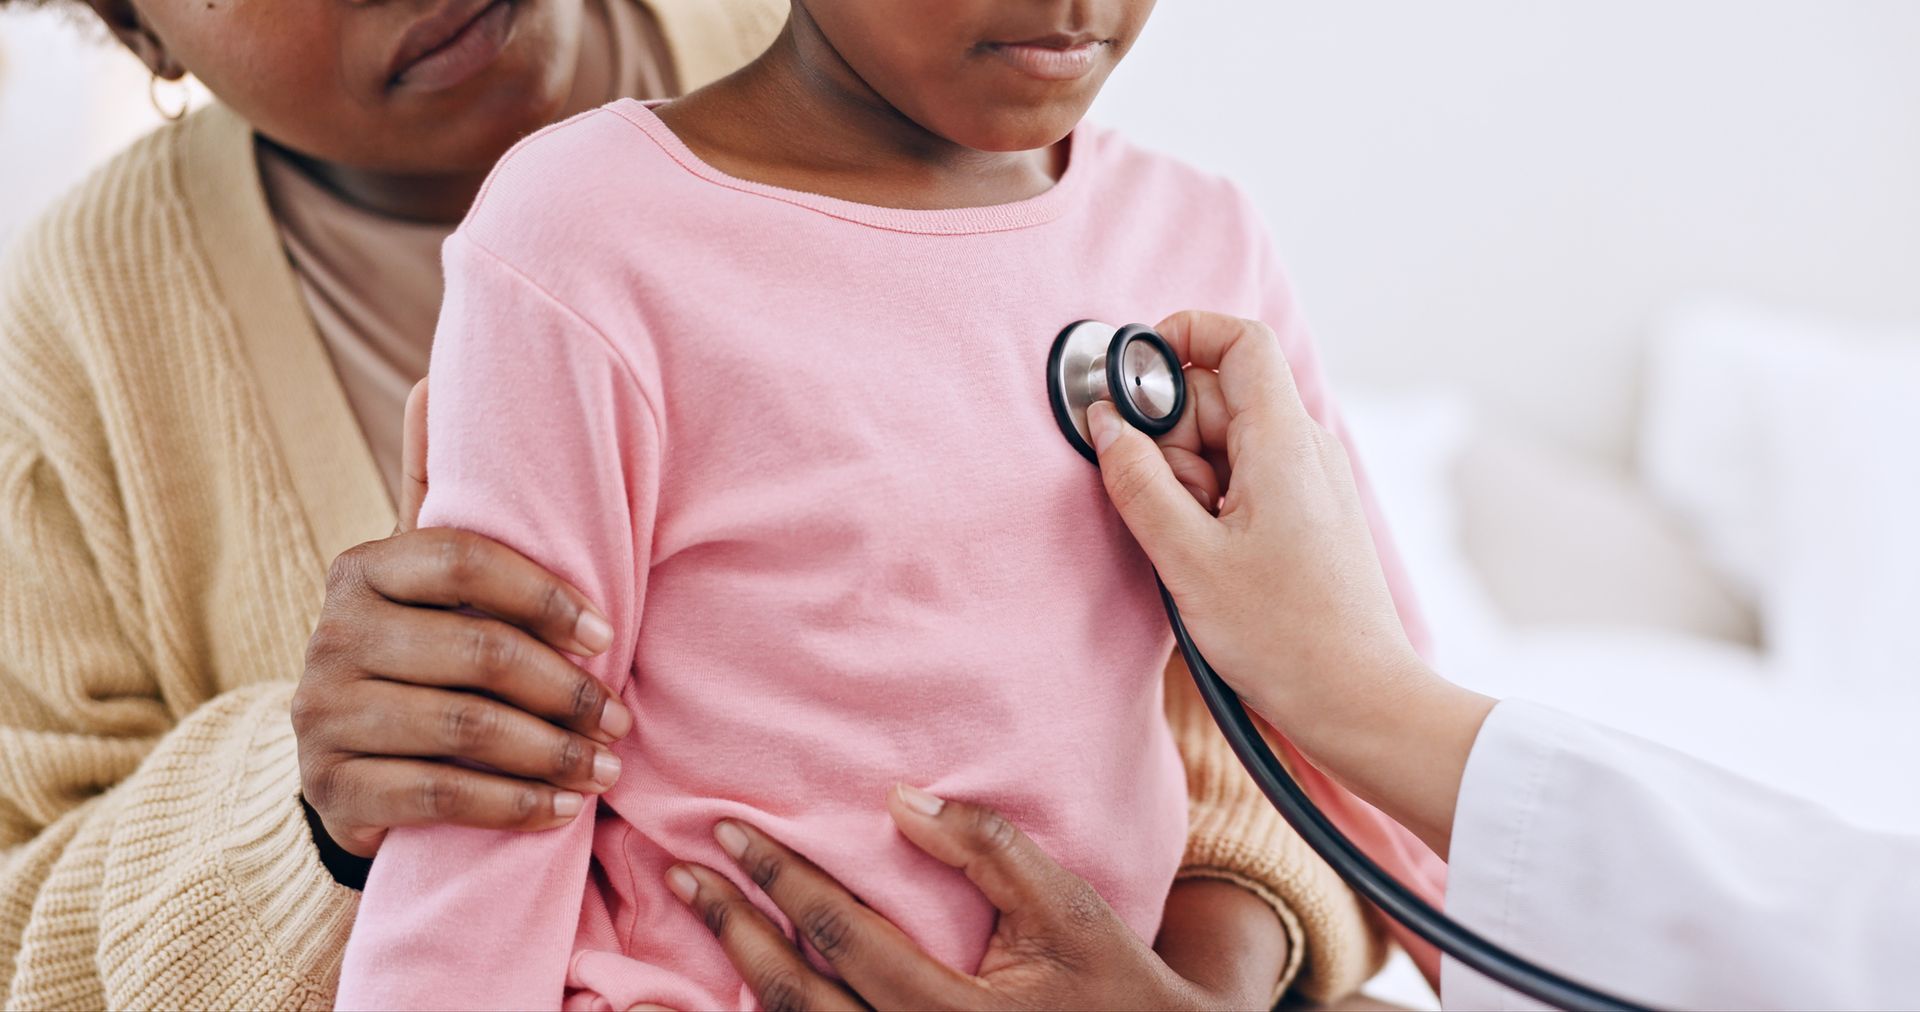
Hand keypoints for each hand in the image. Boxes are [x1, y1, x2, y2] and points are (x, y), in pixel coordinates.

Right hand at [294, 379, 629, 862]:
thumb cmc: (422, 652)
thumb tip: (432, 378)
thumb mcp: (427, 579)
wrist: (350, 765)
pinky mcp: (331, 786)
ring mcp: (322, 713)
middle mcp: (330, 634)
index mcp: (362, 568)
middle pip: (475, 653)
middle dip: (566, 690)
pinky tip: (561, 808)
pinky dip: (514, 804)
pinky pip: (440, 796)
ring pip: (463, 729)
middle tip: (622, 716)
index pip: (461, 559)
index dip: (544, 595)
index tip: (608, 632)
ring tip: (607, 766)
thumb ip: (436, 494)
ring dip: (552, 754)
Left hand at [661, 786, 1247, 1010]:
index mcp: (950, 1011)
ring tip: (693, 926)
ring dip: (734, 982)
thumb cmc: (1111, 983)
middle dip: (732, 928)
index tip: (728, 832)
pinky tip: (719, 996)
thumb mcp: (1065, 908)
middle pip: (793, 995)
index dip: (779, 877)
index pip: (838, 932)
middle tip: (684, 873)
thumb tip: (899, 800)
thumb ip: (987, 848)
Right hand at [1087, 311, 1491, 854]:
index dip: (1181, 338)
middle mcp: (1305, 449)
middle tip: (1165, 510)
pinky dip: (1209, 510)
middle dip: (1171, 440)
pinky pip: (1242, 484)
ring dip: (1187, 485)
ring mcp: (1308, 484)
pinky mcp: (1305, 518)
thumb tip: (1105, 423)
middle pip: (1218, 398)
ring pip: (1224, 446)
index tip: (1131, 380)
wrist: (1359, 702)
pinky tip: (1209, 564)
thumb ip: (1138, 481)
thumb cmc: (1284, 638)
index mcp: (1284, 441)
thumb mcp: (1187, 558)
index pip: (1238, 340)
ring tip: (1194, 552)